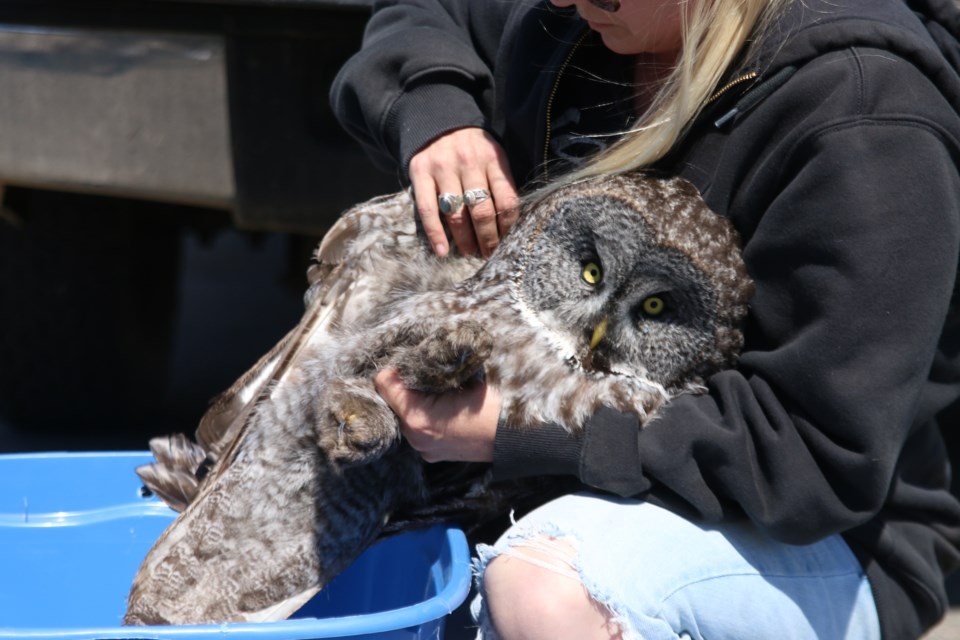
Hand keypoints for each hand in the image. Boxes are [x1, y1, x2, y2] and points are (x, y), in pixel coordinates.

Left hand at [374, 368, 499, 462]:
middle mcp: (415, 438)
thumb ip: (432, 368)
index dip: (397, 367)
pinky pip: (419, 428)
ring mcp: (425, 450)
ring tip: (435, 389)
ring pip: (405, 414)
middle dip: (405, 384)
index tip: (412, 359)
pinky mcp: (434, 454)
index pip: (384, 383)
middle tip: (424, 371)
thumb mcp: (463, 376)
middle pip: (393, 400)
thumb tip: (415, 357)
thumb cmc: (494, 404)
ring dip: (415, 400)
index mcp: (417, 418)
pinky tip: (441, 406)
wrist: (518, 438)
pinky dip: (425, 414)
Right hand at [409, 127, 519, 257]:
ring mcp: (443, 167)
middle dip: (487, 238)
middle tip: (488, 253)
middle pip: (482, 211)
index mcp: (493, 159)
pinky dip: (435, 233)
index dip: (508, 226)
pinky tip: (441, 250)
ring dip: (464, 239)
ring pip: (456, 213)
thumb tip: (508, 224)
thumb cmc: (472, 147)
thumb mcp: (493, 156)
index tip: (508, 242)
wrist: (438, 119)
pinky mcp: (421, 172)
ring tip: (469, 252)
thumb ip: (500, 183)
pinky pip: (428, 209)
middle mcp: (469, 162)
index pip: (506, 200)